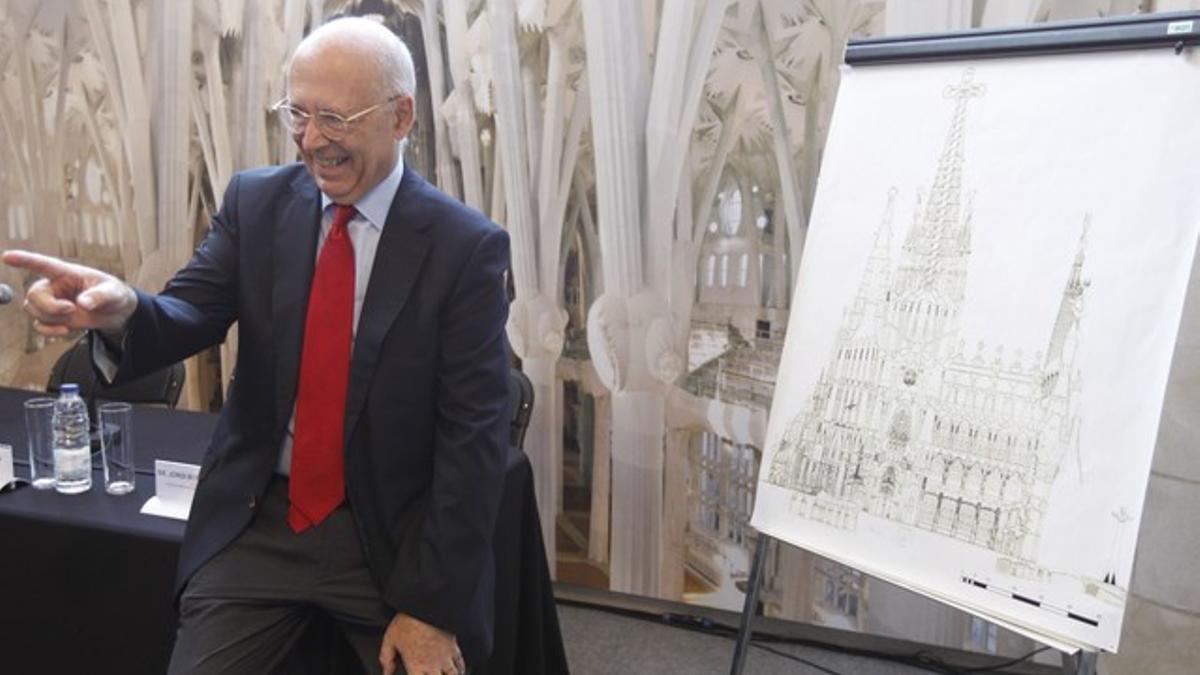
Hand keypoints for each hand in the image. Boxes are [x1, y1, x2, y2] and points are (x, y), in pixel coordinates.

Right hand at [2, 250, 136, 336]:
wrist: (115, 312)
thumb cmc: (113, 294)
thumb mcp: (113, 292)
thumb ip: (100, 296)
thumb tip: (83, 304)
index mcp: (67, 273)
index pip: (43, 264)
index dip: (25, 260)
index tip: (7, 256)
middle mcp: (54, 285)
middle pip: (34, 295)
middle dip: (49, 306)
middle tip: (71, 309)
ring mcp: (51, 302)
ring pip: (33, 310)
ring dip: (51, 318)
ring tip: (73, 317)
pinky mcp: (52, 317)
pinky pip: (38, 325)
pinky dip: (49, 330)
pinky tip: (65, 330)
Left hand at [379, 612, 464, 674]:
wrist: (426, 605)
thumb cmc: (408, 621)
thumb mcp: (390, 639)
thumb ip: (387, 659)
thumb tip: (386, 671)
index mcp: (416, 665)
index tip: (416, 674)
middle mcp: (433, 664)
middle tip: (431, 674)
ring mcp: (445, 657)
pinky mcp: (454, 647)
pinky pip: (461, 664)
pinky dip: (460, 670)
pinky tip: (457, 671)